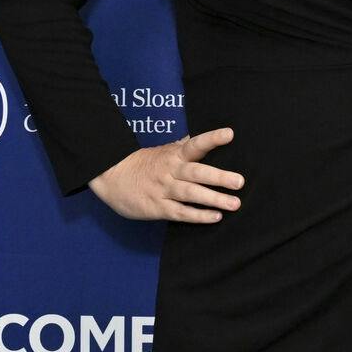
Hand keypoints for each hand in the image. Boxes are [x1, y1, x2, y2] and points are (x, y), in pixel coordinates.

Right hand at [87, 126, 244, 222]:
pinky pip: (181, 212)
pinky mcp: (158, 207)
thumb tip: (199, 138)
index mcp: (173, 154)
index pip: (195, 144)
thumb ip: (183, 147)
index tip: (229, 134)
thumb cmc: (143, 164)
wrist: (112, 177)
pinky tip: (215, 217)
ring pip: (191, 194)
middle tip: (239, 181)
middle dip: (219, 177)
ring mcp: (164, 190)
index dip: (212, 139)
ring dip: (214, 198)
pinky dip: (198, 215)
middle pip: (197, 172)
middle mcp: (171, 171)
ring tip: (234, 204)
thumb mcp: (163, 151)